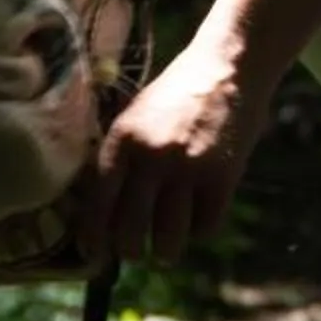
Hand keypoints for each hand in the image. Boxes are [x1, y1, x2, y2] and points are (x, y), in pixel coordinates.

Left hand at [71, 28, 271, 268]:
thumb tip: (99, 208)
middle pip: (131, 229)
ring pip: (169, 236)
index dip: (93, 236)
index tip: (92, 253)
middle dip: (130, 251)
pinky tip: (197, 222)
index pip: (98, 203)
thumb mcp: (134, 116)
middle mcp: (151, 157)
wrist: (228, 67)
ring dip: (165, 251)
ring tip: (165, 252)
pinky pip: (205, 225)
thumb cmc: (176, 93)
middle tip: (134, 253)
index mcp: (122, 141)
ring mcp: (188, 169)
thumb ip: (118, 156)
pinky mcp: (222, 176)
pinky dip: (200, 231)